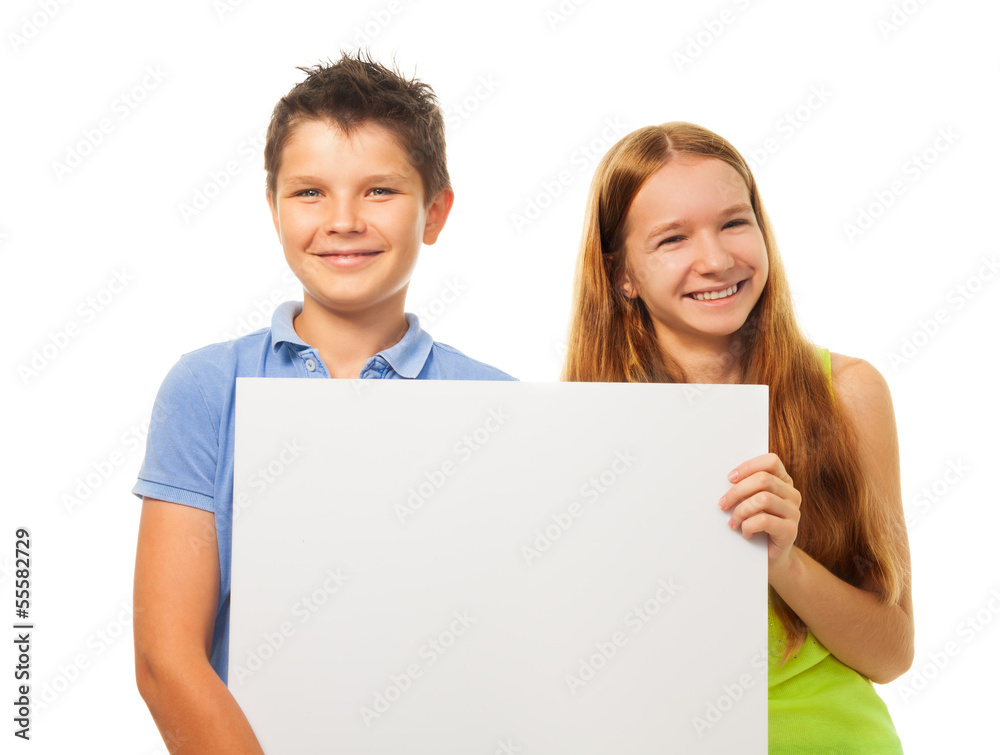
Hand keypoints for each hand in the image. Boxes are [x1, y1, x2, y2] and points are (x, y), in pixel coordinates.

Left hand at [718, 452, 801, 572]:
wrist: (772, 558)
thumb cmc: (757, 526)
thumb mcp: (751, 503)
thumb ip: (746, 489)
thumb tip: (725, 480)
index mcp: (784, 482)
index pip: (771, 462)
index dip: (748, 467)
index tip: (729, 478)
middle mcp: (792, 494)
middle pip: (763, 480)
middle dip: (737, 491)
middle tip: (722, 504)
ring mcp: (793, 512)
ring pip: (763, 499)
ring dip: (741, 511)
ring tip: (733, 522)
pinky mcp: (790, 530)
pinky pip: (764, 520)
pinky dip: (748, 526)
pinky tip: (745, 533)